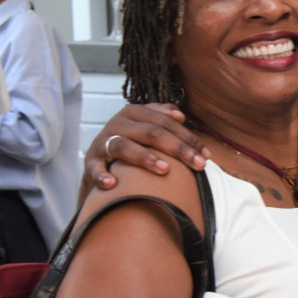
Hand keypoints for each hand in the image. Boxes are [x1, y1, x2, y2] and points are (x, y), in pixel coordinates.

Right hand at [84, 103, 208, 193]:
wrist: (100, 164)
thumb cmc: (132, 145)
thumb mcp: (146, 129)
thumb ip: (164, 119)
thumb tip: (180, 116)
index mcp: (135, 112)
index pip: (166, 123)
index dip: (188, 138)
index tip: (206, 155)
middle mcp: (118, 123)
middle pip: (151, 133)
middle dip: (178, 149)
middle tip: (198, 165)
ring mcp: (103, 141)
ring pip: (125, 146)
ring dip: (145, 158)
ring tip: (165, 170)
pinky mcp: (90, 160)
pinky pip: (94, 167)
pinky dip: (101, 175)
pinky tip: (112, 184)